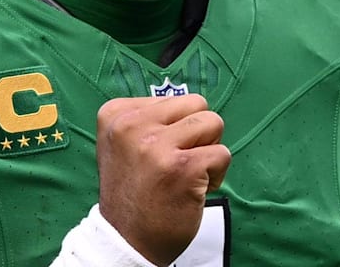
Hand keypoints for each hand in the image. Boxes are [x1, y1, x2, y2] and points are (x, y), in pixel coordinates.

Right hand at [95, 94, 230, 266]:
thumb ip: (149, 120)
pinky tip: (195, 190)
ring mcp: (157, 145)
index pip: (172, 98)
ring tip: (189, 173)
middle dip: (198, 132)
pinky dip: (217, 175)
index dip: (175, 126)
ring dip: (209, 150)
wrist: (126, 241)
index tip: (157, 154)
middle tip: (182, 160)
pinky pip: (222, 153)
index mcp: (116, 114)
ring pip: (214, 122)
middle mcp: (132, 125)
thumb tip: (190, 105)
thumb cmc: (132, 194)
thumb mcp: (122, 144)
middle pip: (196, 104)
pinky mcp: (183, 167)